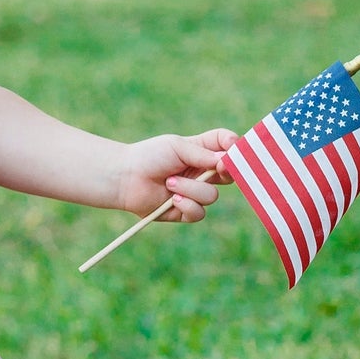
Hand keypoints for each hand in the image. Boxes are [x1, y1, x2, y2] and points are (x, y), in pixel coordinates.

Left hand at [116, 128, 239, 223]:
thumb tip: (226, 161)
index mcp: (201, 152)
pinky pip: (199, 212)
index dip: (234, 146)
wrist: (125, 178)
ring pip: (212, 196)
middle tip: (218, 168)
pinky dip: (186, 204)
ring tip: (170, 182)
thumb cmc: (149, 156)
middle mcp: (201, 173)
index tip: (233, 146)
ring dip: (191, 189)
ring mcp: (194, 193)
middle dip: (226, 172)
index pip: (225, 146)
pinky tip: (171, 199)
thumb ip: (203, 154)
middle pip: (229, 174)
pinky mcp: (185, 211)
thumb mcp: (177, 147)